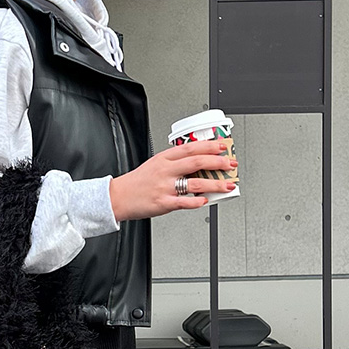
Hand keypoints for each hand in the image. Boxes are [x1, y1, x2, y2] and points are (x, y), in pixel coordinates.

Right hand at [108, 140, 237, 221]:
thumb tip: (197, 165)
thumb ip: (174, 164)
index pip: (191, 148)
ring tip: (227, 185)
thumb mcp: (155, 165)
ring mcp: (165, 187)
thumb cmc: (137, 183)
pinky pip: (183, 202)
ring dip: (215, 184)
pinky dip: (196, 201)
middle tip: (230, 164)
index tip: (222, 147)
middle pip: (197, 162)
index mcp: (164, 158)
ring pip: (195, 182)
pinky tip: (206, 200)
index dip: (209, 146)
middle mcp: (166, 171)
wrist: (118, 197)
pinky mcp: (163, 203)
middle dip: (217, 162)